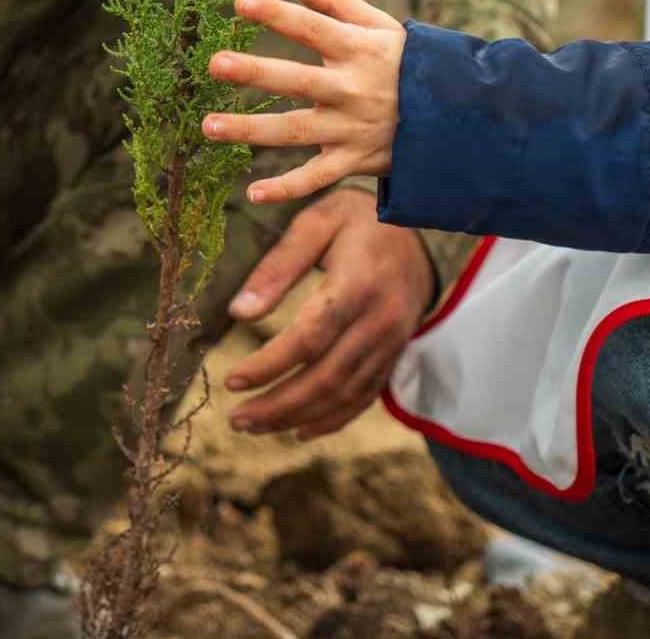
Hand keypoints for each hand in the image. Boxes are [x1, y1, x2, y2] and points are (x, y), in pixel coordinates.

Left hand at [203, 0, 405, 203]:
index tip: (239, 2)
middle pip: (297, 81)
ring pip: (295, 131)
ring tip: (208, 126)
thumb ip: (338, 2)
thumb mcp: (384, 26)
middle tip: (214, 63)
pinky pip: (317, 178)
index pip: (311, 28)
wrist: (457, 116)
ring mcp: (351, 128)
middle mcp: (351, 90)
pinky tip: (253, 193)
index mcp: (358, 50)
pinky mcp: (354, 161)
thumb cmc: (410, 64)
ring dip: (250, 130)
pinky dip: (287, 189)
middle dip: (255, 72)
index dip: (276, 14)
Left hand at [225, 188, 433, 439]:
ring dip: (297, 417)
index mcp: (359, 284)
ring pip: (344, 394)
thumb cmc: (356, 220)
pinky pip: (365, 396)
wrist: (417, 226)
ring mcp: (392, 341)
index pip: (311, 337)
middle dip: (279, 404)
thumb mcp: (316, 222)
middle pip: (328, 377)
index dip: (270, 364)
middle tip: (237, 418)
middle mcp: (381, 320)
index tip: (232, 380)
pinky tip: (298, 430)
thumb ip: (278, 265)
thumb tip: (238, 312)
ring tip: (254, 425)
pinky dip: (332, 419)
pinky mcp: (395, 353)